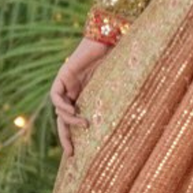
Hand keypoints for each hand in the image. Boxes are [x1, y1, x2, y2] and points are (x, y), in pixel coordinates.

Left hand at [50, 37, 111, 156]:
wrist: (110, 37)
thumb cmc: (120, 59)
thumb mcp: (120, 85)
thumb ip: (120, 100)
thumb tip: (136, 123)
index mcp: (86, 96)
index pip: (75, 120)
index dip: (74, 136)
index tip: (77, 155)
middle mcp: (75, 92)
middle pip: (63, 120)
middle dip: (66, 137)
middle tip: (72, 153)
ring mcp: (68, 83)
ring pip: (59, 110)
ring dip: (69, 121)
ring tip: (84, 123)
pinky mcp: (63, 74)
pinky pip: (56, 96)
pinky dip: (62, 106)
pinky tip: (73, 110)